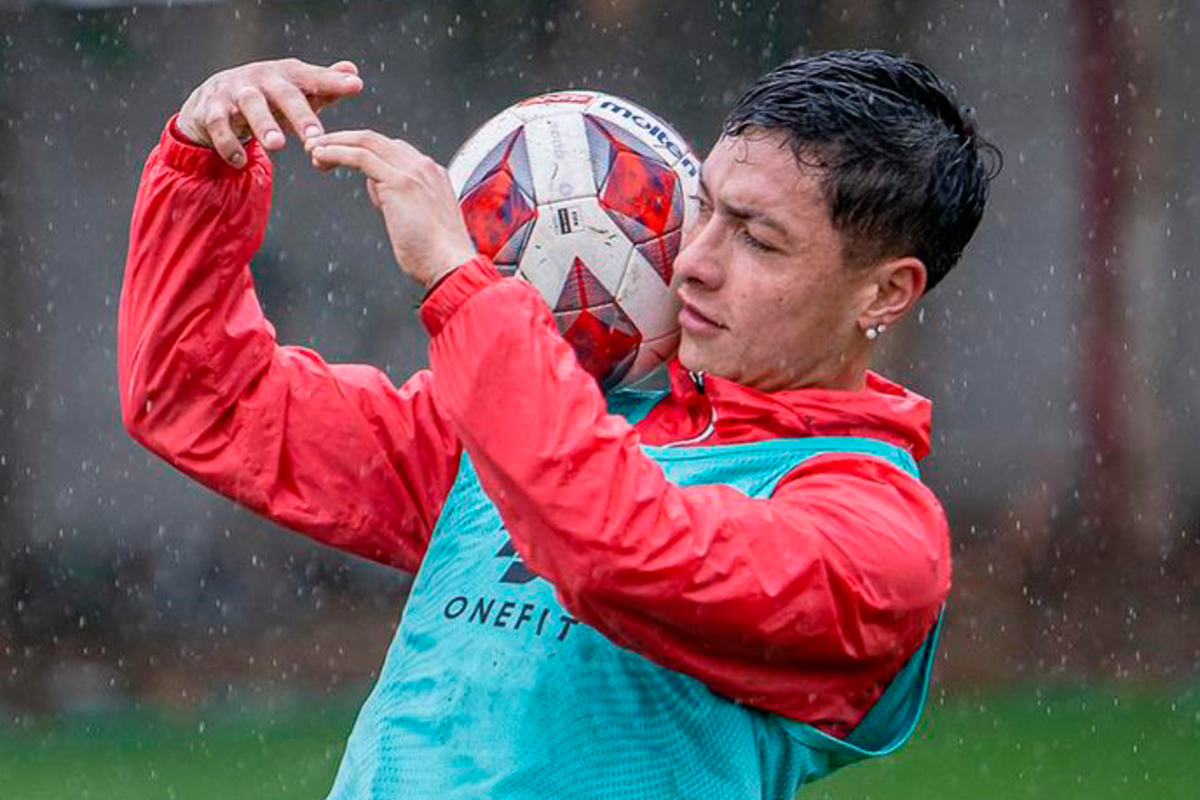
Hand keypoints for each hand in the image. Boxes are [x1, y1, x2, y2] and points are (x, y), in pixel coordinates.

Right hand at [177, 58, 364, 167]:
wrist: (214, 97)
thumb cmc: (267, 97)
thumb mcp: (296, 91)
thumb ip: (325, 85)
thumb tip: (353, 72)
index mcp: (287, 74)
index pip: (314, 77)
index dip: (334, 81)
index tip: (355, 86)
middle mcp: (261, 78)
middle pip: (283, 93)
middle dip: (300, 114)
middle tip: (315, 136)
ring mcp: (235, 92)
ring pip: (249, 105)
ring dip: (263, 125)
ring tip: (277, 146)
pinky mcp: (211, 108)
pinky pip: (218, 125)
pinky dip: (228, 144)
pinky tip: (240, 161)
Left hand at [305, 130, 476, 288]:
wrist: (450, 265)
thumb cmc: (435, 255)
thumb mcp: (418, 221)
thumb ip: (399, 200)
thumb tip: (378, 191)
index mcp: (433, 175)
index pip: (392, 150)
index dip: (362, 149)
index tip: (341, 156)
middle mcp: (424, 167)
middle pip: (378, 139)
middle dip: (344, 139)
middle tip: (318, 146)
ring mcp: (413, 172)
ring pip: (367, 141)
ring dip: (335, 142)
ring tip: (313, 150)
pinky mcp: (399, 182)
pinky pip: (361, 156)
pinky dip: (337, 152)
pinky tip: (320, 156)